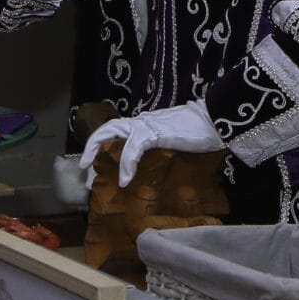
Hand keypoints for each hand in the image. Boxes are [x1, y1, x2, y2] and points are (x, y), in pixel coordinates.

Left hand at [79, 101, 222, 187]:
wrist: (215, 120)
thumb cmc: (198, 132)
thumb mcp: (173, 141)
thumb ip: (159, 146)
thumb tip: (153, 161)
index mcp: (145, 124)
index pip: (117, 130)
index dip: (101, 144)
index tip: (93, 163)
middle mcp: (142, 121)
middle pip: (108, 129)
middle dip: (92, 148)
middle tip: (83, 169)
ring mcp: (147, 125)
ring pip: (113, 133)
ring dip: (99, 153)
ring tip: (91, 173)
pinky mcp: (154, 132)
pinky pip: (133, 148)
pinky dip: (126, 163)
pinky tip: (124, 179)